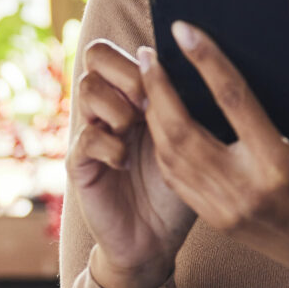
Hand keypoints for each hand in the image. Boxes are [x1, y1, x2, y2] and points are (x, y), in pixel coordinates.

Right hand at [67, 38, 196, 287]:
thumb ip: (189, 104)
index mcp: (134, 94)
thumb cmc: (181, 187)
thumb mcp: (193, 139)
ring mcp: (92, 132)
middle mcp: (109, 107)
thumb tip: (208, 61)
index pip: (120, 48)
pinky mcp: (80, 164)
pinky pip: (86, 136)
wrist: (156, 239)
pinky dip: (109, 145)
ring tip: (135, 131)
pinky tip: (125, 162)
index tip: (168, 77)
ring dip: (118, 106)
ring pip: (86, 88)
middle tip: (148, 102)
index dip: (138, 55)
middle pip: (96, 55)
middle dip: (126, 72)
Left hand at [139, 23, 288, 287]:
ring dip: (152, 115)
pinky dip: (161, 146)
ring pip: (171, 156)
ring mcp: (225, 210)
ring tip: (145, 80)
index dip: (206, 60)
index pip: (234, 99)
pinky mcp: (215, 221)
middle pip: (184, 130)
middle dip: (159, 88)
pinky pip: (176, 179)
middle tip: (148, 53)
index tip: (184, 29)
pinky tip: (156, 120)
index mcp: (280, 165)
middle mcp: (245, 189)